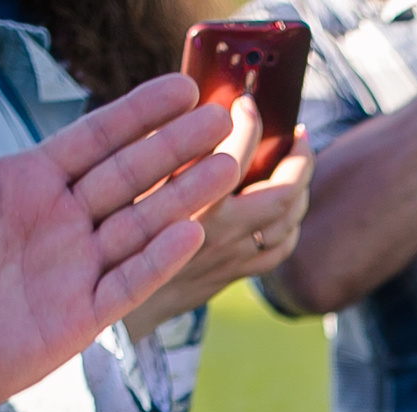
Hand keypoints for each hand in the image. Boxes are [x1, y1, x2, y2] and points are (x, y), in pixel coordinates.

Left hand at [0, 59, 238, 411]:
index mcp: (28, 182)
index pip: (98, 139)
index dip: (140, 113)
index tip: (182, 87)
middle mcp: (60, 222)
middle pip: (133, 176)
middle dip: (178, 147)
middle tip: (225, 117)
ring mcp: (73, 271)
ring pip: (141, 225)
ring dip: (184, 197)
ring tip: (227, 166)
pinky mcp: (74, 320)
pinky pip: (125, 285)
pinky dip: (157, 261)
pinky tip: (190, 233)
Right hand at [123, 111, 314, 339]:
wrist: (122, 304)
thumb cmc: (116, 237)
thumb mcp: (130, 187)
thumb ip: (158, 149)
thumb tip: (188, 107)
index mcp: (194, 206)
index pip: (236, 153)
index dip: (249, 123)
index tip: (246, 103)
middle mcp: (222, 234)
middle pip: (283, 194)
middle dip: (298, 159)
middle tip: (298, 133)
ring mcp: (234, 257)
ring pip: (288, 223)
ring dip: (300, 190)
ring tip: (298, 163)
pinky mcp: (237, 274)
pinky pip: (279, 250)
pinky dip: (291, 225)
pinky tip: (288, 208)